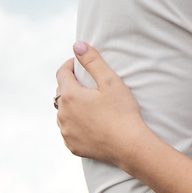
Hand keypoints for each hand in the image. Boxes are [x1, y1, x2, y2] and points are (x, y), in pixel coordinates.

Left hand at [55, 43, 156, 167]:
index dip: (70, 65)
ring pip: (63, 113)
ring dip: (71, 107)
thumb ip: (92, 61)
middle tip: (88, 85)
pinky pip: (68, 131)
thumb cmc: (123, 113)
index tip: (79, 63)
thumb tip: (77, 45)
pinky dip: (75, 125)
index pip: (62, 73)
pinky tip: (89, 124)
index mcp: (70, 96)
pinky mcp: (72, 146)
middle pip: (61, 93)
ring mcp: (66, 132)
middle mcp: (62, 114)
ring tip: (88, 106)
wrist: (130, 147)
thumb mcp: (110, 82)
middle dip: (71, 86)